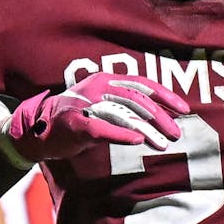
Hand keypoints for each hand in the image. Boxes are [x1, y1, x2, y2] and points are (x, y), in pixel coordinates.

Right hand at [6, 72, 189, 161]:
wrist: (39, 130)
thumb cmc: (78, 119)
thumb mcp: (104, 107)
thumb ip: (128, 108)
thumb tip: (163, 117)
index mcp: (107, 79)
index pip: (142, 84)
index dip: (165, 96)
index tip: (184, 110)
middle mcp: (97, 87)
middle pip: (136, 99)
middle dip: (160, 117)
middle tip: (176, 133)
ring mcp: (85, 104)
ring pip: (123, 113)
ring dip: (146, 130)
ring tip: (162, 144)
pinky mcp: (75, 123)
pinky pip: (102, 128)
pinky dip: (120, 134)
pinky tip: (137, 141)